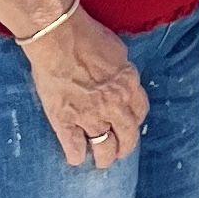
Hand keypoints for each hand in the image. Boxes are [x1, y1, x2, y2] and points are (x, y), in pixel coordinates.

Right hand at [23, 5, 147, 167]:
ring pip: (103, 146)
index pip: (140, 112)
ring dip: (104, 157)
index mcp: (128, 86)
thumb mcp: (117, 51)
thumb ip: (122, 71)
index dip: (134, 121)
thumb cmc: (86, 36)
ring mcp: (89, 115)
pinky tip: (76, 159)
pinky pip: (73, 146)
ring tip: (101, 161)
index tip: (129, 125)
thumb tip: (121, 78)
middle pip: (127, 136)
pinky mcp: (65, 120)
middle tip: (119, 152)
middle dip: (125, 147)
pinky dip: (76, 155)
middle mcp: (113, 105)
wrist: (58, 37)